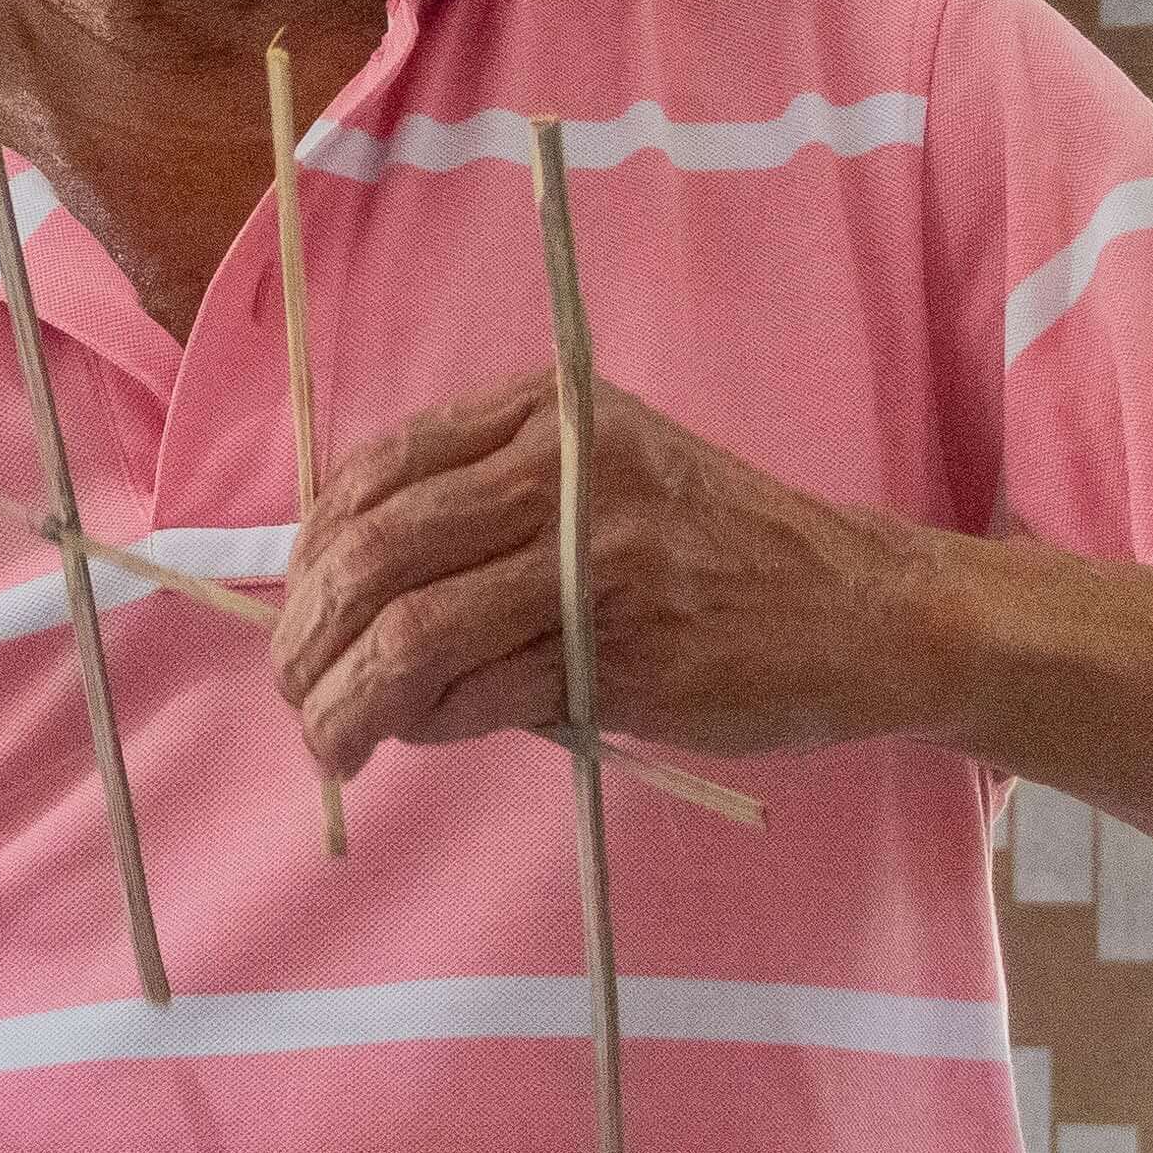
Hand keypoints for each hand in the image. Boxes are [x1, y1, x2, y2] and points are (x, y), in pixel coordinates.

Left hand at [273, 369, 933, 775]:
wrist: (860, 610)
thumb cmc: (716, 549)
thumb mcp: (605, 473)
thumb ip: (489, 500)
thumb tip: (345, 585)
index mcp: (548, 410)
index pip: (381, 469)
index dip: (314, 547)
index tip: (300, 604)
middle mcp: (563, 470)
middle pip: (378, 552)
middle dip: (310, 632)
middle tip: (292, 689)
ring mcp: (592, 560)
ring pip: (415, 633)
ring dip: (346, 700)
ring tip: (328, 742)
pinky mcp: (618, 652)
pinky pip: (479, 695)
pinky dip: (427, 725)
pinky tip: (416, 738)